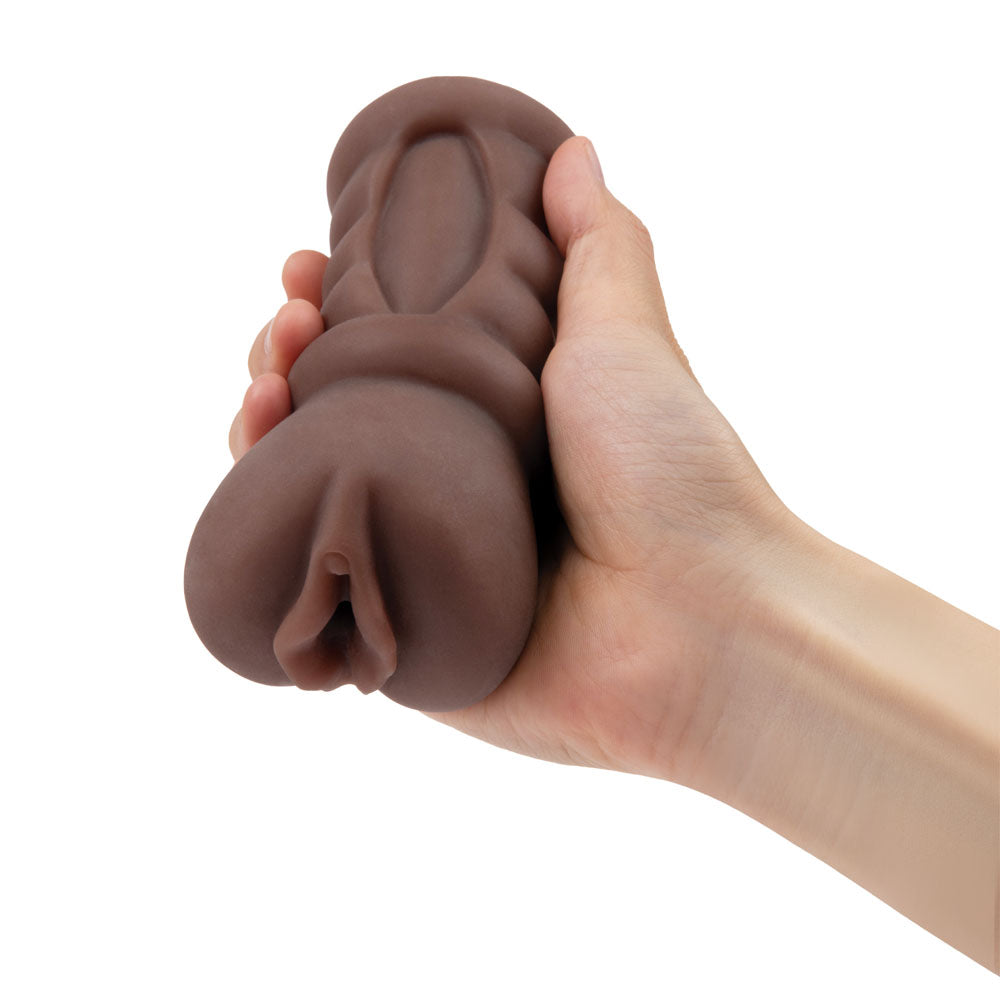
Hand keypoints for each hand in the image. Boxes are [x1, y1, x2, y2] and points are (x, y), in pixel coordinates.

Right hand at [230, 136, 793, 785]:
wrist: (700, 623)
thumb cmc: (673, 475)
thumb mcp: (628, 336)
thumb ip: (596, 244)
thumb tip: (570, 151)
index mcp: (501, 418)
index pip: (392, 351)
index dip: (339, 305)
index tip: (309, 266)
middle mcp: (457, 484)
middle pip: (338, 414)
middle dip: (288, 356)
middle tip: (284, 324)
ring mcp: (424, 558)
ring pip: (313, 488)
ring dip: (263, 429)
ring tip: (264, 386)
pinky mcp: (402, 635)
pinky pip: (311, 583)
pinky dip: (268, 528)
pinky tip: (253, 470)